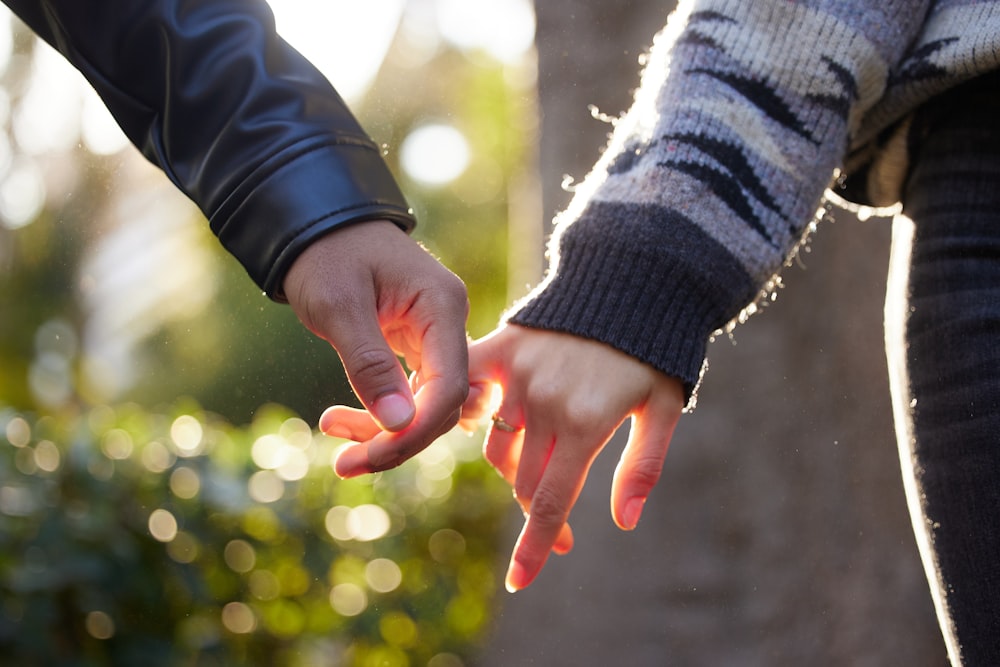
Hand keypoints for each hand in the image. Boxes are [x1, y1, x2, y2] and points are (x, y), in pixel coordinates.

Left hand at [283, 220, 469, 475]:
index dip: (417, 430)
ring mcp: (434, 336)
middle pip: (442, 404)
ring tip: (335, 441)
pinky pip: (408, 393)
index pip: (450, 387)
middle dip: (397, 439)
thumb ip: (369, 364)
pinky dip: (379, 413)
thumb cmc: (326, 253)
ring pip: (425, 405)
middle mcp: (448, 324)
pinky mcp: (415, 347)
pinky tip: (341, 420)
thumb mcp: (339, 306)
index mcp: (443, 307)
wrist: (316, 223)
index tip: (372, 455)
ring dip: (385, 432)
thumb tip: (399, 424)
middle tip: (345, 463)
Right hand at [462, 323, 684, 591]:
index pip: (550, 501)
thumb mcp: (662, 410)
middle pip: (523, 481)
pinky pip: (470, 395)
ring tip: (541, 470)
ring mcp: (517, 375)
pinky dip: (468, 418)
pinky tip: (473, 429)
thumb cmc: (652, 354)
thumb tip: (623, 523)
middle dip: (540, 513)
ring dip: (514, 471)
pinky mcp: (500, 350)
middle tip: (560, 530)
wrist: (630, 284)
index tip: (521, 582)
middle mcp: (544, 403)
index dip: (535, 546)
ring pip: (498, 448)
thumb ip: (642, 467)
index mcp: (585, 423)